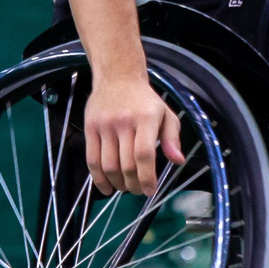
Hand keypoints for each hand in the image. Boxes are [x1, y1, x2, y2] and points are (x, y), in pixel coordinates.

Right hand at [84, 68, 183, 196]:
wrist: (118, 76)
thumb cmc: (145, 100)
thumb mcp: (166, 114)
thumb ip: (173, 138)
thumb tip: (178, 161)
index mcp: (146, 118)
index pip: (144, 154)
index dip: (147, 177)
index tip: (151, 191)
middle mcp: (124, 122)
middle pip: (127, 164)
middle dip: (134, 185)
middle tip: (139, 191)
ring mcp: (105, 125)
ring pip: (109, 165)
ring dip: (118, 184)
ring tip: (125, 188)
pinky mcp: (90, 128)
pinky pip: (92, 160)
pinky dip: (98, 179)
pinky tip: (107, 188)